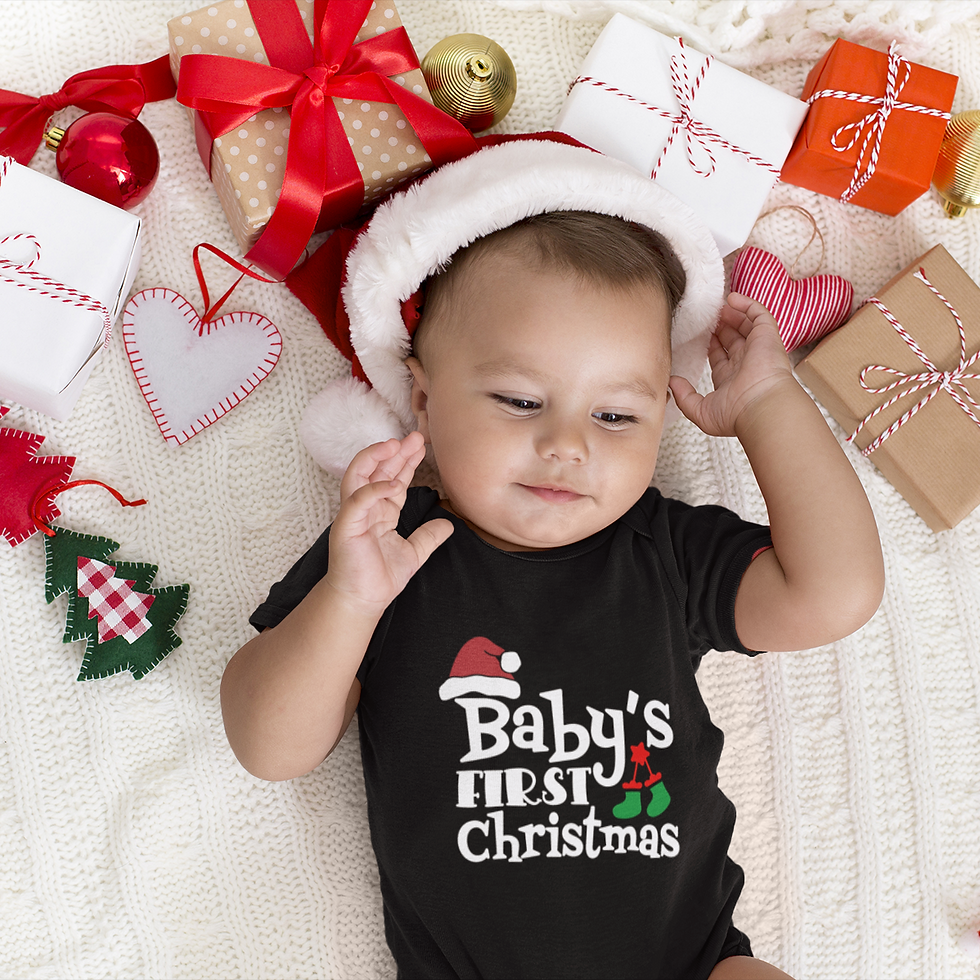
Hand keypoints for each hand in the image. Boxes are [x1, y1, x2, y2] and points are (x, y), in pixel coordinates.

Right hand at [325, 432, 452, 613]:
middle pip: (377, 470)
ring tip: (396, 444)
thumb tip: (448, 524)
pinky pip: (357, 500)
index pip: (392, 478)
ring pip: (359, 475)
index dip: (406, 462)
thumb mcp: (414, 553)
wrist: (363, 601)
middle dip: (395, 452)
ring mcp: (353, 515)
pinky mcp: (346, 526)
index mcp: (379, 512)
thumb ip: (428, 537)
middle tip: (416, 436)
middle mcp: (365, 508)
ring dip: (376, 457)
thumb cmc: (380, 578)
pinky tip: (394, 483)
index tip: (422, 447)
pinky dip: (374, 489)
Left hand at [669, 292, 794, 436]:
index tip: (698, 335)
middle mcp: (746, 363)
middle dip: (720, 327)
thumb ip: (684, 396)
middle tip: (706, 316)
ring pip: (745, 324)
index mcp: (732, 379)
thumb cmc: (735, 415)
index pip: (720, 356)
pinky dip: (747, 304)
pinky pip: (759, 314)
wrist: (761, 408)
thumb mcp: (700, 411)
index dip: (711, 344)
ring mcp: (758, 348)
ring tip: (718, 306)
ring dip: (732, 314)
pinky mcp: (768, 335)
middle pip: (732, 338)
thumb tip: (671, 382)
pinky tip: (732, 299)